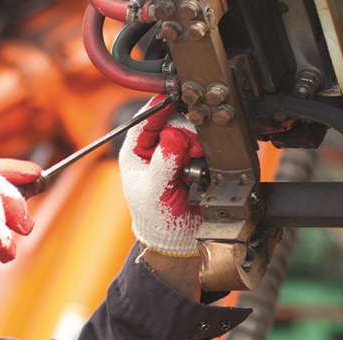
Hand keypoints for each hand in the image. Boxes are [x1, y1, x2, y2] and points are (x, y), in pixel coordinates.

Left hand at [118, 95, 203, 256]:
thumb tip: (174, 137)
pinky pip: (203, 147)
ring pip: (190, 132)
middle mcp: (155, 148)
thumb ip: (164, 164)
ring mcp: (174, 153)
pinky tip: (203, 168)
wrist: (178, 237)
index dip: (158, 108)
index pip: (144, 120)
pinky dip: (206, 154)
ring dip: (196, 145)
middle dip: (184, 132)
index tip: (173, 100)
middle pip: (172, 121)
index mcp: (136, 151)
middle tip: (192, 150)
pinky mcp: (193, 160)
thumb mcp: (154, 191)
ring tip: (195, 165)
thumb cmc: (156, 218)